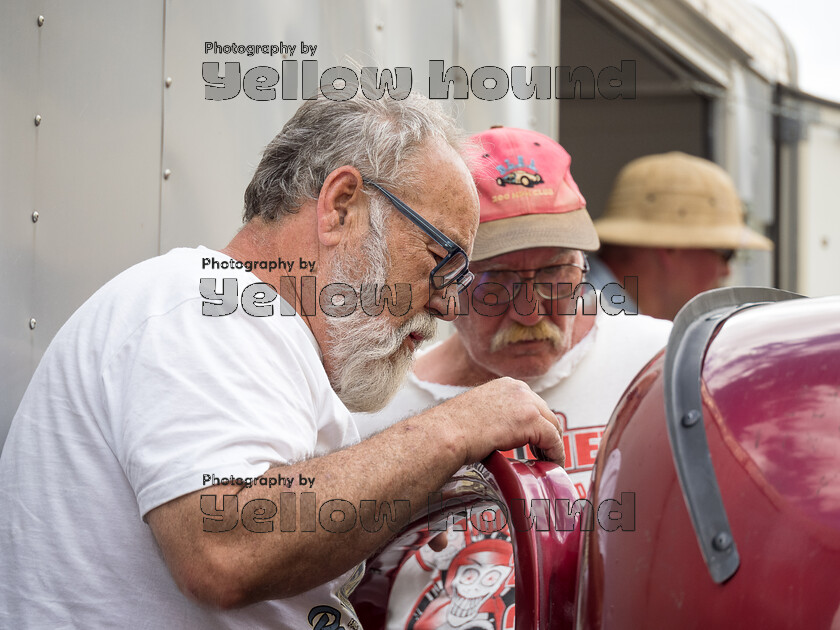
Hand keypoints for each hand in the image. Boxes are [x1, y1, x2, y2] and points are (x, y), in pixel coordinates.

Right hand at [437, 377, 564, 466]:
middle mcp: (519, 389)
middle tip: (545, 453)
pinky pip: (553, 440)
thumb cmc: (454, 428)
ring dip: (552, 445)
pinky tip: (552, 464)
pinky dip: (556, 453)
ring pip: (553, 426)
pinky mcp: (531, 420)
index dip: (537, 424)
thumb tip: (504, 432)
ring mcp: (526, 402)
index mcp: (506, 385)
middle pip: (546, 413)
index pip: (532, 403)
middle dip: (547, 434)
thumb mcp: (480, 413)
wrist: (447, 433)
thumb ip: (497, 416)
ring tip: (549, 461)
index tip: (537, 440)